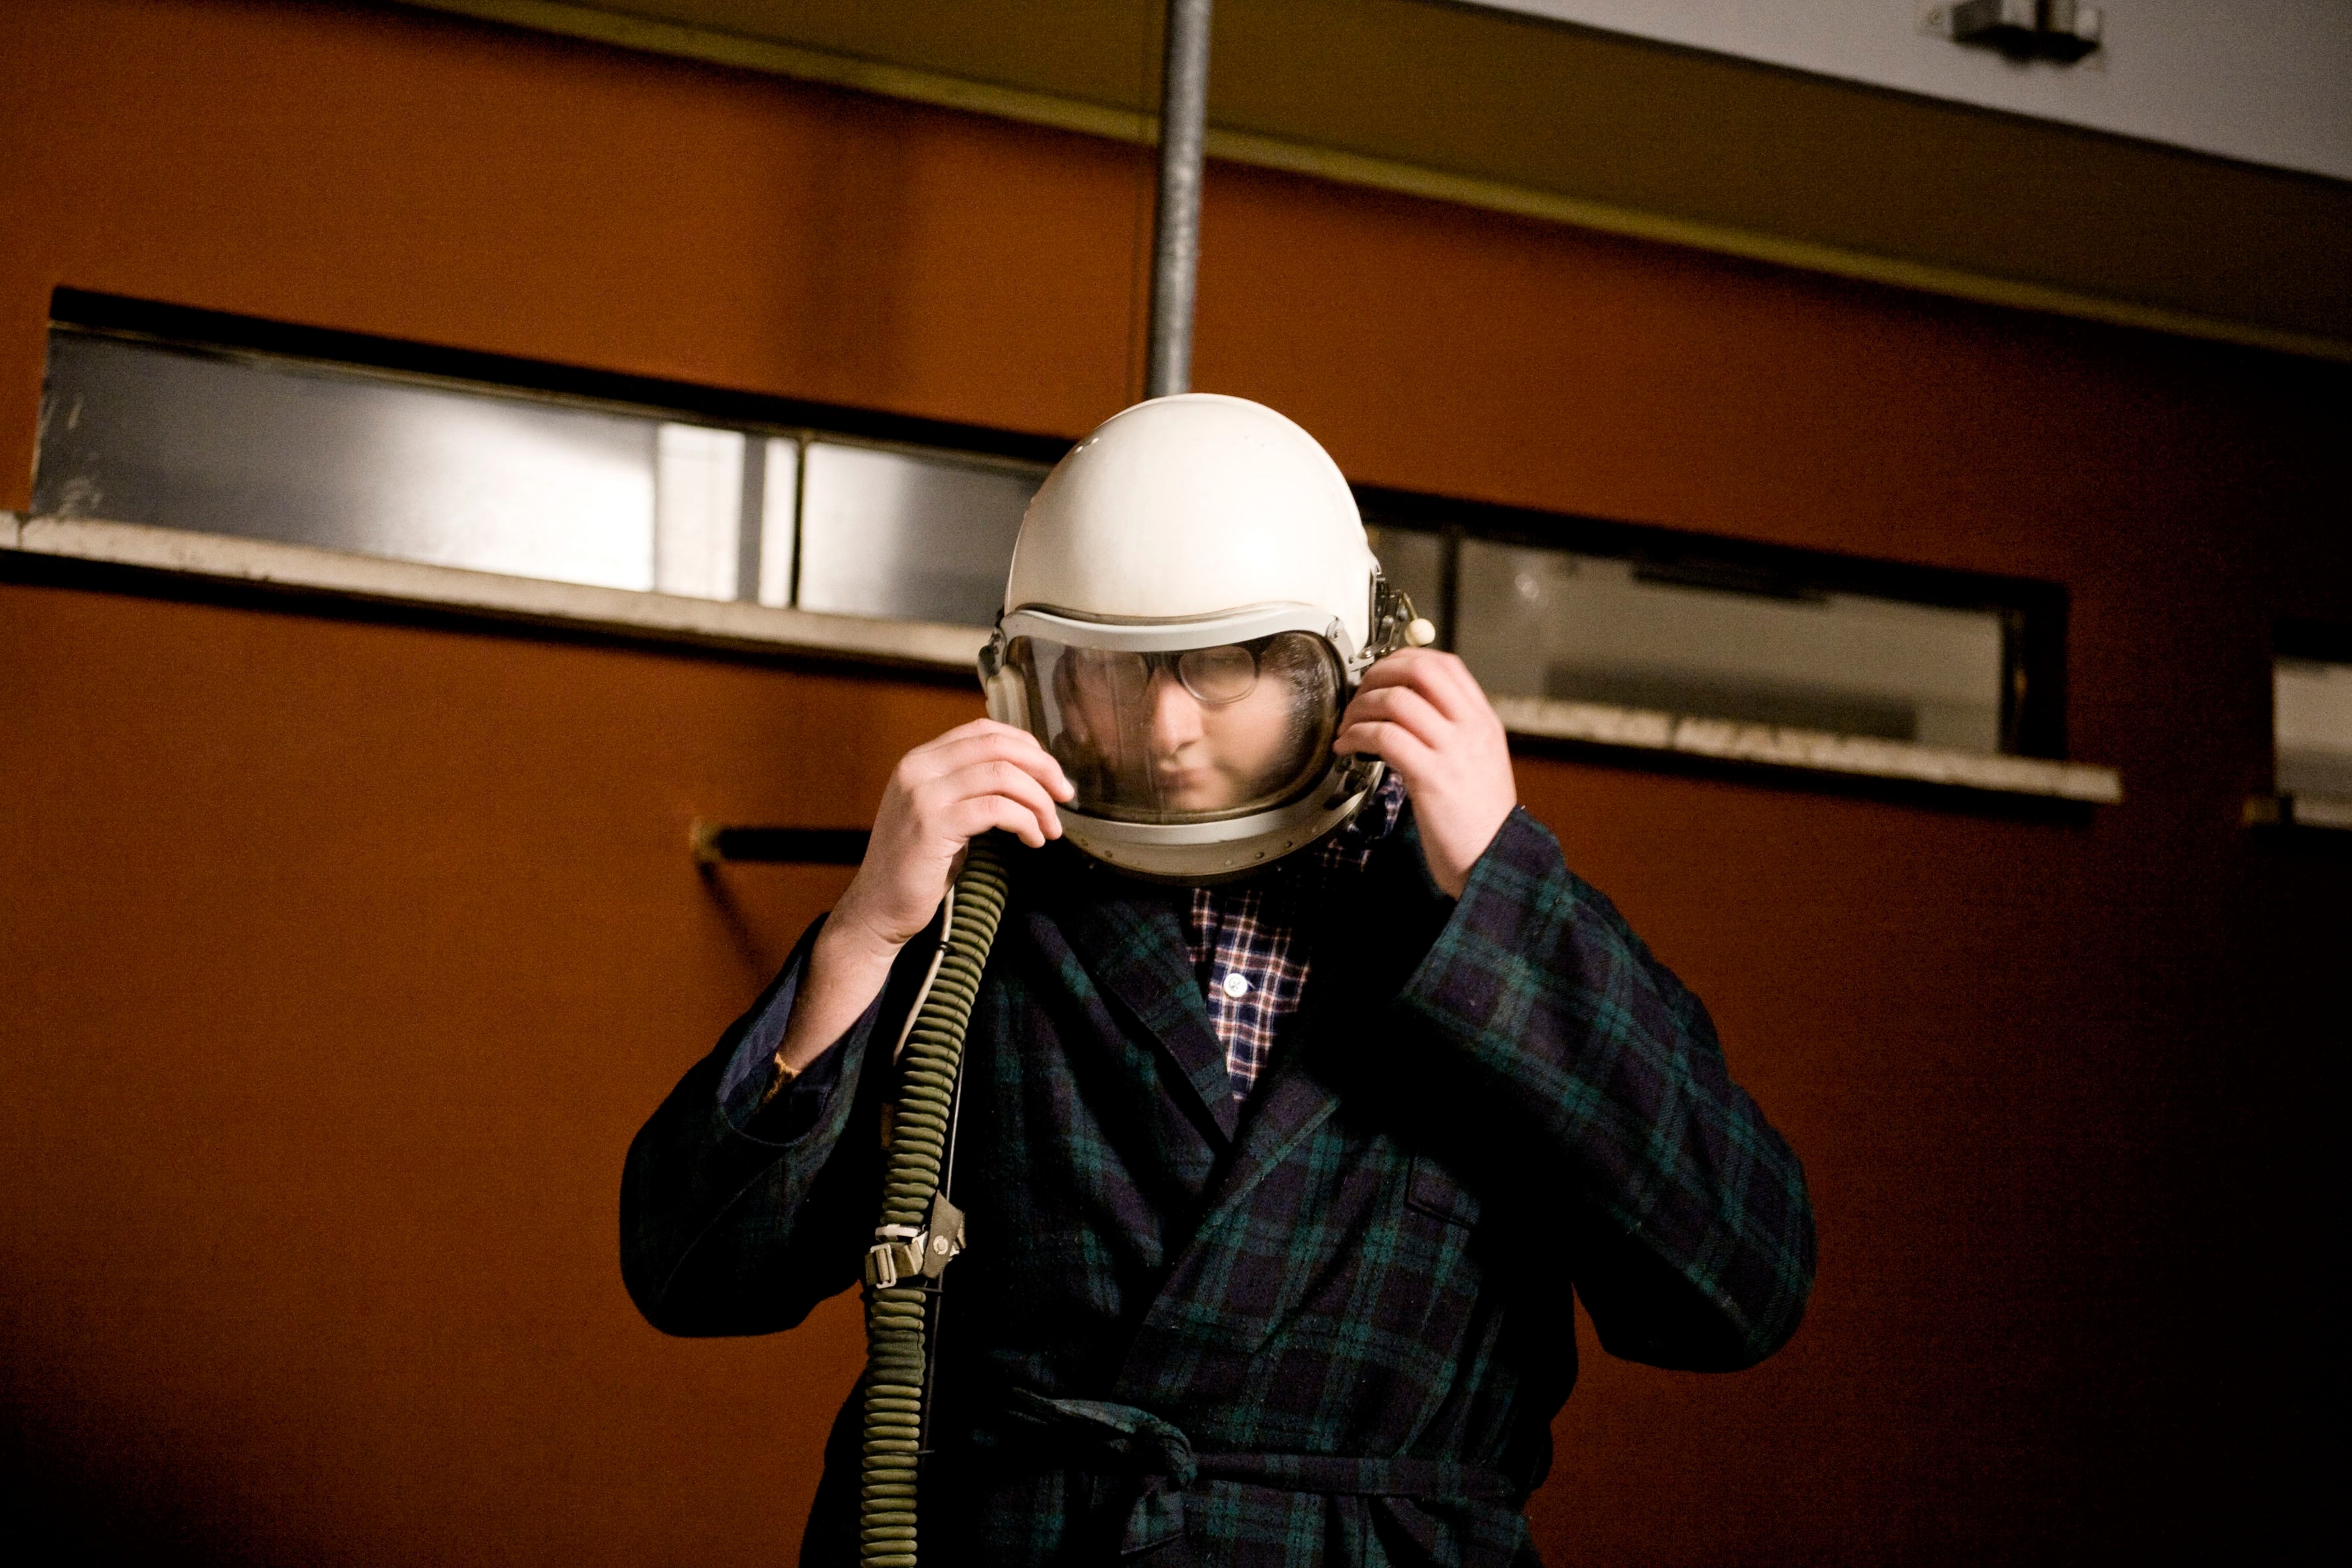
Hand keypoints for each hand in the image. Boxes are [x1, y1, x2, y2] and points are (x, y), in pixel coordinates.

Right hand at [779, 720, 1071, 1071]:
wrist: (878, 909)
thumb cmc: (917, 867)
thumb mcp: (941, 813)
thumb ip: (970, 787)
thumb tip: (1029, 775)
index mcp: (920, 760)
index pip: (983, 730)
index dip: (1027, 746)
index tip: (1052, 773)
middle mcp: (918, 768)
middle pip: (997, 746)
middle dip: (1043, 768)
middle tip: (1066, 795)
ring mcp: (922, 795)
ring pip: (1002, 775)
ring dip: (1039, 801)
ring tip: (1050, 829)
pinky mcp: (933, 825)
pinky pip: (996, 809)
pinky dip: (1025, 822)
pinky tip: (1033, 840)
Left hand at [1335, 648, 1515, 898]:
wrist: (1496, 861)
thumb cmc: (1479, 819)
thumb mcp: (1477, 762)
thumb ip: (1451, 733)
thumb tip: (1408, 709)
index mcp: (1483, 721)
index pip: (1445, 665)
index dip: (1404, 659)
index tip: (1380, 673)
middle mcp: (1471, 729)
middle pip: (1419, 671)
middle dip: (1378, 674)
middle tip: (1359, 693)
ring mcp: (1453, 751)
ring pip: (1397, 700)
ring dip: (1359, 707)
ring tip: (1347, 726)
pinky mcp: (1432, 777)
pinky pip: (1385, 736)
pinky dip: (1356, 735)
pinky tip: (1347, 747)